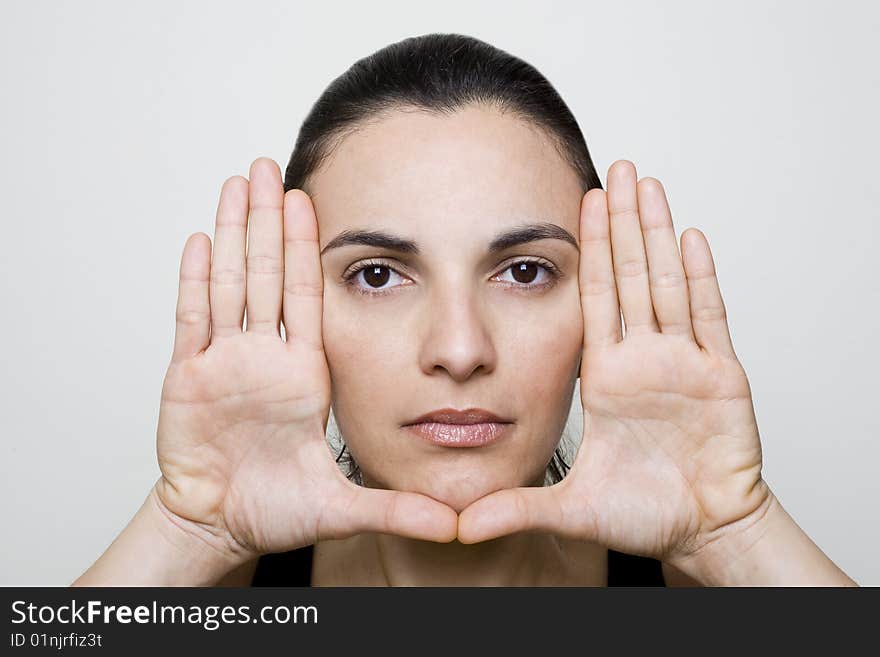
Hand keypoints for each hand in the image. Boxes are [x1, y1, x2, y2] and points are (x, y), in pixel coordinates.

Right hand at [154, 158, 456, 564]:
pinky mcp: (188, 380)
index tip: (312, 201)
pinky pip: (192, 322)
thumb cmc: (276, 511)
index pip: (308, 297)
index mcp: (305, 374)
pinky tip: (201, 240)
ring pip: (230, 285)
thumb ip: (393, 511)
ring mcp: (225, 364)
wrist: (223, 527)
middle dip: (269, 222)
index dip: (308, 249)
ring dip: (234, 234)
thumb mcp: (342, 508)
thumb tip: (454, 526)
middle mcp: (266, 359)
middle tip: (269, 167)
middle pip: (268, 275)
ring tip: (237, 185)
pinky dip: (194, 281)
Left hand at [458, 160, 771, 564]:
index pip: (595, 299)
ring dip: (657, 233)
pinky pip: (710, 319)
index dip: (590, 252)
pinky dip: (702, 277)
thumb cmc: (646, 515)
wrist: (701, 532)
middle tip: (615, 169)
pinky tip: (691, 236)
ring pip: (668, 283)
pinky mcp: (721, 378)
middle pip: (632, 276)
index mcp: (607, 378)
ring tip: (647, 185)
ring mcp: (684, 364)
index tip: (580, 204)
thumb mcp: (570, 509)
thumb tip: (458, 528)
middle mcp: (644, 360)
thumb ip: (517, 510)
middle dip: (622, 223)